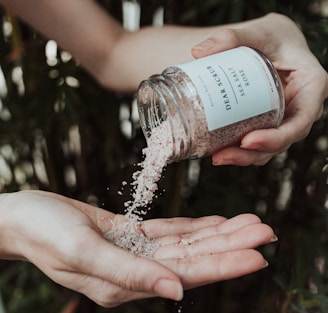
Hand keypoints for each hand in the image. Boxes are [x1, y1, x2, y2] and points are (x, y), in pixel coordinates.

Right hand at [0, 190, 275, 306]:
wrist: (27, 218)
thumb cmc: (45, 233)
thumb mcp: (81, 253)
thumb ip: (127, 275)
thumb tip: (175, 292)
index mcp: (127, 283)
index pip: (187, 274)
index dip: (224, 264)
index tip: (258, 253)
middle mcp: (138, 272)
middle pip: (196, 258)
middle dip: (232, 245)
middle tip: (266, 230)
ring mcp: (136, 253)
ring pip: (188, 243)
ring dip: (220, 233)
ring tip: (250, 222)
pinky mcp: (132, 235)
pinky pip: (171, 232)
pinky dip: (195, 227)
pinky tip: (216, 224)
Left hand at [192, 13, 327, 165]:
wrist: (268, 44)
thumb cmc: (272, 37)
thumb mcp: (259, 32)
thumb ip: (232, 37)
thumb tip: (199, 52)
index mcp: (310, 87)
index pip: (300, 122)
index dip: (277, 137)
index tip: (248, 141)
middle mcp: (300, 108)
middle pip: (281, 141)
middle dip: (252, 154)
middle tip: (223, 155)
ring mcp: (283, 119)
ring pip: (268, 148)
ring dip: (243, 157)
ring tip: (216, 156)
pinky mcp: (267, 123)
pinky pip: (257, 142)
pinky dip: (239, 150)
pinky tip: (217, 150)